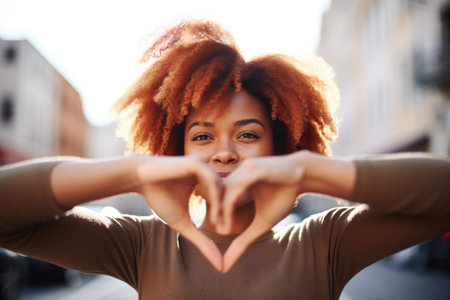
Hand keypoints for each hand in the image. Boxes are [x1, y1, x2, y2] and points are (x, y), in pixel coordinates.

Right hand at [136, 156, 222, 270]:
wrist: (139, 178)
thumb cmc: (158, 197)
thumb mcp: (182, 223)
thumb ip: (201, 240)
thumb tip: (219, 265)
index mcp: (205, 183)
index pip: (223, 199)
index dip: (225, 216)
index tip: (223, 233)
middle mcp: (207, 172)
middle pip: (227, 193)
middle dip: (227, 213)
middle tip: (225, 231)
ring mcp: (203, 166)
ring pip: (222, 187)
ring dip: (223, 206)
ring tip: (218, 224)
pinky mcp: (197, 163)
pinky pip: (213, 180)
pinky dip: (216, 196)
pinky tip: (214, 212)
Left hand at [220, 153, 305, 271]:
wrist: (304, 176)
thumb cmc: (285, 195)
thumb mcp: (264, 221)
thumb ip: (246, 238)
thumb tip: (230, 262)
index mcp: (239, 180)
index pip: (220, 197)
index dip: (217, 214)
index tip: (221, 232)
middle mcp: (239, 172)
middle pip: (218, 193)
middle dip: (215, 213)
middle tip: (218, 232)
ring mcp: (244, 168)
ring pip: (224, 190)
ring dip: (220, 210)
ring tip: (223, 229)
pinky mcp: (253, 168)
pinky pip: (236, 187)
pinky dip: (230, 202)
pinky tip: (229, 216)